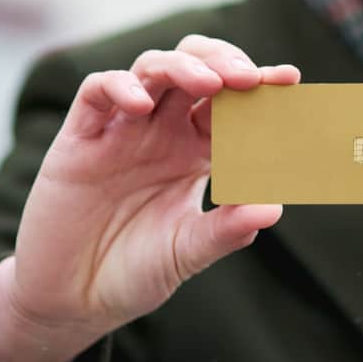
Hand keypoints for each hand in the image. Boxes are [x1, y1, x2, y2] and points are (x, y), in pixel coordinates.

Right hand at [0, 35, 297, 361]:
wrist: (73, 299)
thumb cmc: (134, 271)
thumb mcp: (186, 253)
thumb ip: (226, 230)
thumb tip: (274, 208)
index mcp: (196, 150)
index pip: (231, 104)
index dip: (259, 87)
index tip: (289, 80)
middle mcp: (162, 130)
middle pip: (195, 69)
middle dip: (223, 62)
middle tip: (248, 77)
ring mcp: (121, 129)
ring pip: (151, 69)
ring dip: (182, 67)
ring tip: (209, 83)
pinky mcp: (79, 139)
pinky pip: (96, 93)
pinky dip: (119, 88)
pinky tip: (142, 105)